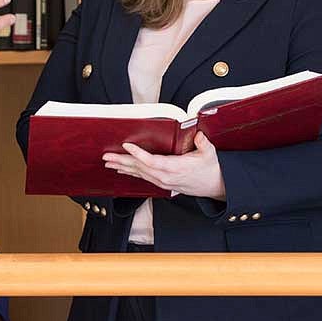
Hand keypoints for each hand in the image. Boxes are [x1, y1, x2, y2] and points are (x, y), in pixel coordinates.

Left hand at [103, 131, 225, 199]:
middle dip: (122, 161)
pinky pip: (143, 177)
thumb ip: (203, 144)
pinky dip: (131, 172)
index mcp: (175, 168)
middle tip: (107, 156)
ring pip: (139, 174)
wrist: (214, 185)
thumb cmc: (210, 169)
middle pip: (140, 168)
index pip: (152, 161)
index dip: (138, 154)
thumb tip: (199, 135)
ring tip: (108, 162)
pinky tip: (122, 170)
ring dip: (122, 167)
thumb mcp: (210, 154)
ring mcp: (163, 182)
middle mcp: (166, 177)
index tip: (127, 146)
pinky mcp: (162, 183)